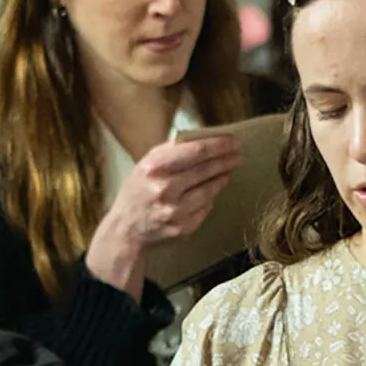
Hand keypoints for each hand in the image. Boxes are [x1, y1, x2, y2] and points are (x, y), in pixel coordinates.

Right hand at [84, 131, 242, 292]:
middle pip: (205, 169)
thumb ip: (171, 150)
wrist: (126, 228)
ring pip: (210, 190)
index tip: (234, 141)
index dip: (219, 145)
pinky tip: (212, 190)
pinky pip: (206, 207)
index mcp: (154, 168)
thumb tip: (204, 138)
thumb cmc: (138, 190)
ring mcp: (175, 210)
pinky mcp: (183, 227)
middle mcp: (164, 189)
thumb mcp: (146, 164)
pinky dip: (210, 197)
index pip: (196, 151)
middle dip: (226, 160)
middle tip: (238, 154)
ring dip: (222, 177)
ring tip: (228, 170)